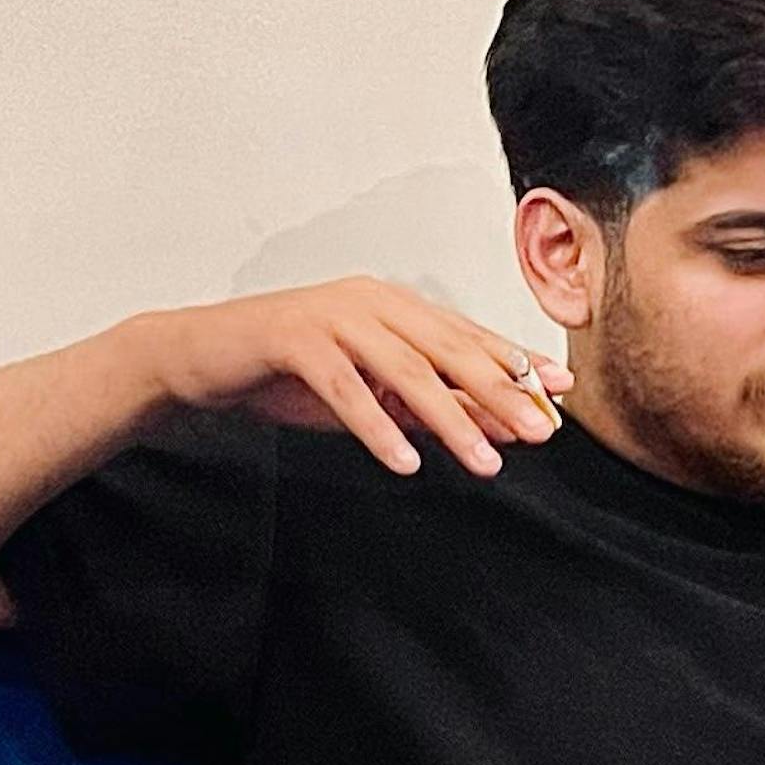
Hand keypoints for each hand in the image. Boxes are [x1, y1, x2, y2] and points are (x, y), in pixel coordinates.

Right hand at [136, 278, 564, 479]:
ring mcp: (332, 316)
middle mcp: (371, 301)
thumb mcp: (371, 393)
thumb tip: (496, 427)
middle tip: (539, 431)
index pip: (467, 337)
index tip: (561, 392)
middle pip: (449, 351)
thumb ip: (428, 405)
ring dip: (449, 420)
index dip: (516, 364)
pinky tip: (404, 461)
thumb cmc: (289, 373)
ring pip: (405, 371)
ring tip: (484, 462)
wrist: (203, 356)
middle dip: (500, 393)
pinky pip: (346, 387)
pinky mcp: (295, 339)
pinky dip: (377, 426)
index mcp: (394, 305)